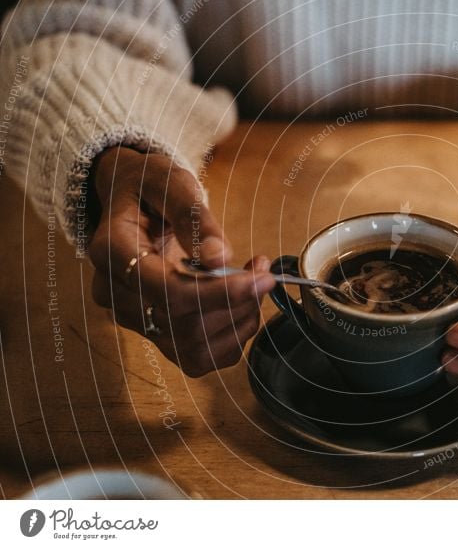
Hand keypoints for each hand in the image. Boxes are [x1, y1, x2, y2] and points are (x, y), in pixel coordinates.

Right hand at [88, 146, 274, 376]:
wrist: (131, 199)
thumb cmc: (150, 187)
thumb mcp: (171, 182)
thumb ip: (194, 216)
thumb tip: (221, 257)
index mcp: (112, 251)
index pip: (167, 292)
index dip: (221, 292)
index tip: (263, 277)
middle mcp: (115, 294)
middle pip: (183, 326)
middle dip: (237, 304)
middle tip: (264, 271)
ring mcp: (133, 318)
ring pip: (194, 348)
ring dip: (239, 321)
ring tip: (255, 282)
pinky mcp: (155, 333)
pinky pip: (199, 356)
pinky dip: (232, 335)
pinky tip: (242, 303)